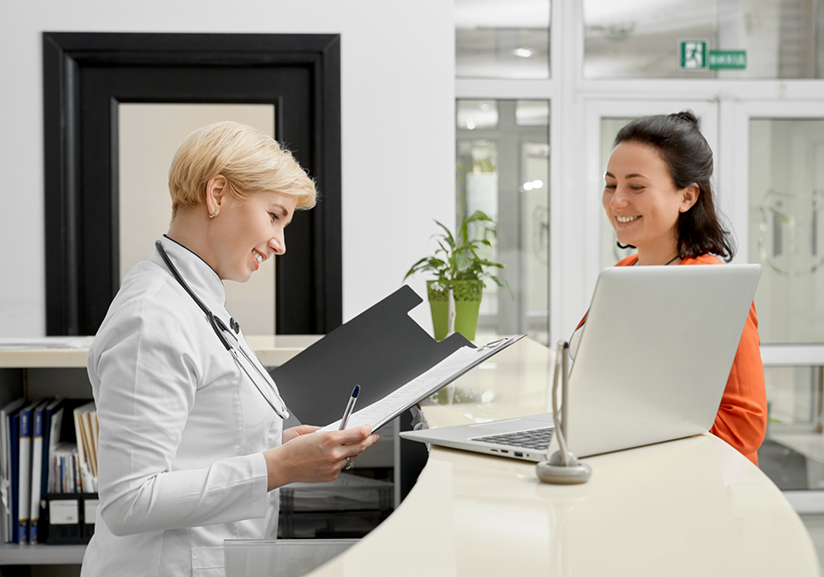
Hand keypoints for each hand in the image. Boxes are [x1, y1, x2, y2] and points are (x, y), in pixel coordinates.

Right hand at [264, 424, 379, 489]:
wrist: (282, 466)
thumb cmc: (292, 448)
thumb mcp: (309, 431)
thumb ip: (328, 430)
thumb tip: (340, 430)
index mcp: (330, 438)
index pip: (358, 433)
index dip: (367, 430)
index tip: (370, 428)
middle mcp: (334, 453)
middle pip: (360, 446)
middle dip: (370, 440)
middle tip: (374, 437)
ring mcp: (333, 466)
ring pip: (351, 458)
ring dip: (351, 452)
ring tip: (346, 447)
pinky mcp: (331, 476)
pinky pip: (341, 467)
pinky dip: (339, 462)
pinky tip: (329, 458)